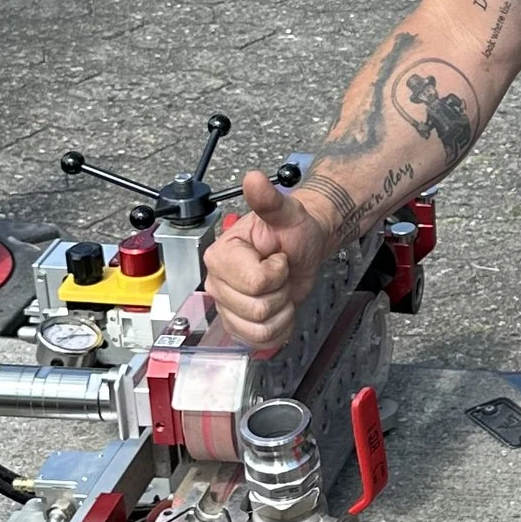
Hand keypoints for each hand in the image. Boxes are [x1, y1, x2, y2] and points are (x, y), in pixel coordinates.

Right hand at [203, 168, 331, 348]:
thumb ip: (269, 200)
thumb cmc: (293, 231)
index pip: (255, 283)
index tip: (277, 258)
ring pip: (258, 329)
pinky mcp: (237, 325)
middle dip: (280, 293)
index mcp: (221, 256)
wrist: (303, 249)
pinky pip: (258, 342)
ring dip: (281, 312)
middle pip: (257, 310)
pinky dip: (277, 330)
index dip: (277, 273)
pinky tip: (278, 309)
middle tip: (280, 274)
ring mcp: (226, 306)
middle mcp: (217, 282)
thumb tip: (253, 179)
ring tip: (279, 290)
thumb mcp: (287, 214)